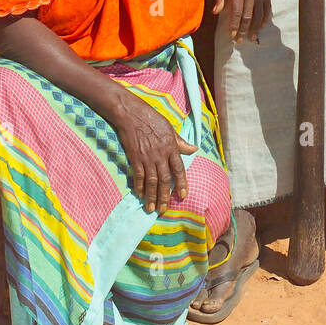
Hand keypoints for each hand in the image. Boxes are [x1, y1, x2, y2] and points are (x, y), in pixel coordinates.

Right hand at [111, 89, 194, 213]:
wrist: (131, 114)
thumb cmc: (152, 118)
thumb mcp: (170, 128)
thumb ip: (181, 142)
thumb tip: (194, 149)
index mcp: (171, 147)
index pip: (178, 169)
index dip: (181, 183)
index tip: (183, 195)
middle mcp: (160, 155)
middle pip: (164, 180)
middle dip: (165, 196)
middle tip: (164, 210)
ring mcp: (147, 158)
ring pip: (151, 181)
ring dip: (152, 196)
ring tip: (152, 209)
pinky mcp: (135, 158)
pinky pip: (138, 176)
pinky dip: (139, 187)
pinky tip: (140, 195)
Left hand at [213, 0, 270, 42]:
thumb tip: (215, 12)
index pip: (236, 15)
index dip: (234, 27)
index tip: (232, 37)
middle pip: (248, 17)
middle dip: (244, 31)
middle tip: (240, 41)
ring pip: (259, 15)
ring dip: (255, 28)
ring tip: (253, 37)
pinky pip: (267, 7)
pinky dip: (265, 17)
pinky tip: (262, 25)